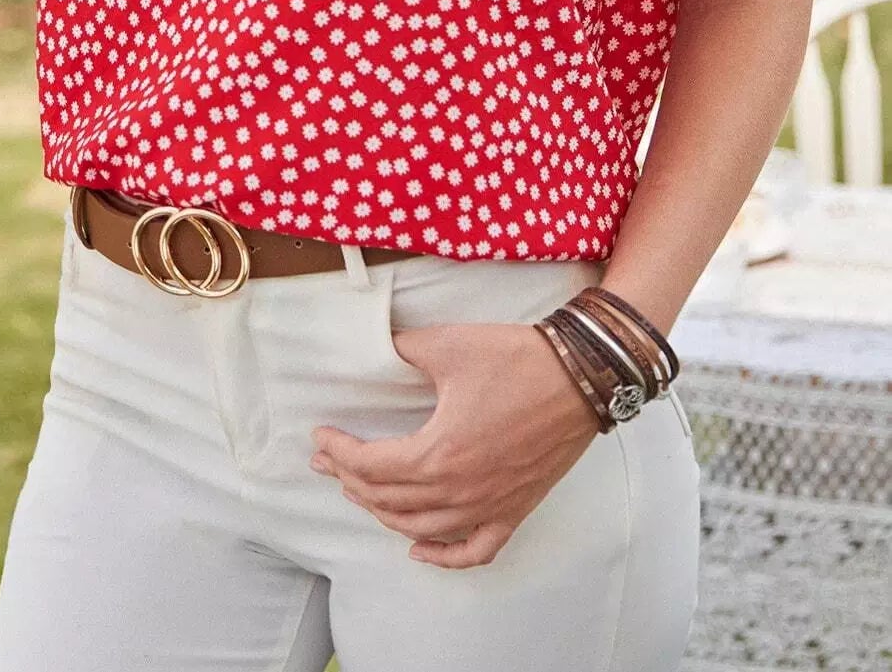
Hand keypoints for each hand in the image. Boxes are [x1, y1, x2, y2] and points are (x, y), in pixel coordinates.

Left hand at [309, 321, 600, 568]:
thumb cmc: (515, 360)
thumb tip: (377, 347)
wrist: (580, 377)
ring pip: (421, 528)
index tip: (320, 437)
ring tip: (360, 491)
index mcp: (439, 453)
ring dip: (384, 513)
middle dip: (350, 480)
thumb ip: (403, 349)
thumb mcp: (447, 345)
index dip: (339, 452)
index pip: (372, 466)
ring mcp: (489, 506)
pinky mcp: (515, 510)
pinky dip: (443, 556)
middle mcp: (460, 491)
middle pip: (389, 500)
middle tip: (327, 461)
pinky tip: (419, 550)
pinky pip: (474, 550)